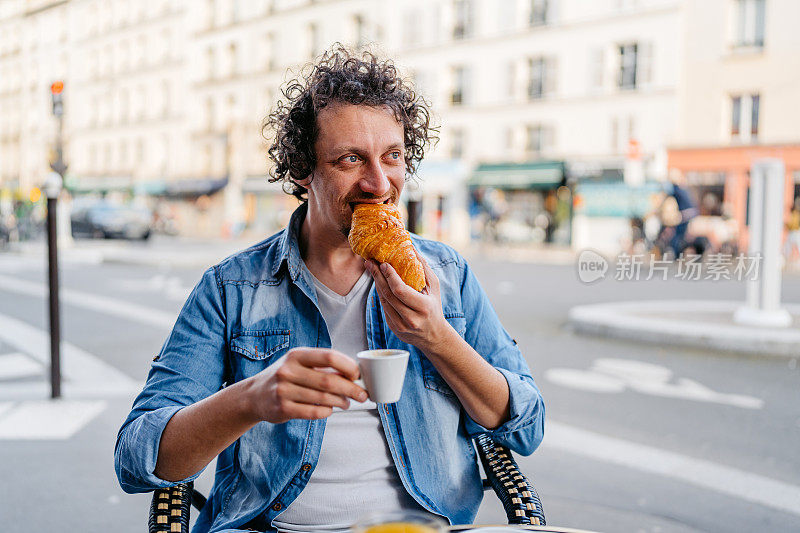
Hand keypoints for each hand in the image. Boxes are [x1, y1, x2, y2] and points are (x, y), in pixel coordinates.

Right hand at [245, 348, 367, 423]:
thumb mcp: (298, 363)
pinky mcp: (283, 408)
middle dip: (351, 389)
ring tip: (346, 403)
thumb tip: (354, 374)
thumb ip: (322, 366)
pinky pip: (314, 412)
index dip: (348, 366)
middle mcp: (288, 370)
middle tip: (362, 395)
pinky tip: (330, 409)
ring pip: (323, 398)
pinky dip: (327, 412)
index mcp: (296, 355)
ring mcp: (284, 390)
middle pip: (329, 380)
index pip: (329, 356)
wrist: (254, 395)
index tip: (358, 375)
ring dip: (341, 402)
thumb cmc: (285, 377)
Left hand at [365, 250, 451, 352]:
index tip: (383, 263)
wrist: (434, 336)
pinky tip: (378, 283)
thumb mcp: (434, 287)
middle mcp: (411, 319)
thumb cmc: (434, 306)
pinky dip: (381, 294)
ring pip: (383, 301)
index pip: (400, 290)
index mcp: (423, 307)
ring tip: (371, 269)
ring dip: (376, 284)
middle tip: (370, 262)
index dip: (389, 276)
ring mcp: (401, 326)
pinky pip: (384, 308)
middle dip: (377, 276)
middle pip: (388, 295)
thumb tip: (412, 248)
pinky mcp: (394, 329)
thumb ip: (424, 268)